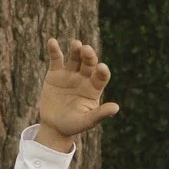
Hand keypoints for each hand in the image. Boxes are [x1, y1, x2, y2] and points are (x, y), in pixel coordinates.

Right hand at [32, 36, 117, 152]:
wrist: (54, 126)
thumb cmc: (73, 125)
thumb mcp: (86, 121)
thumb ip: (100, 114)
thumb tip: (116, 108)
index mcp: (94, 88)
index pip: (101, 76)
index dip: (102, 71)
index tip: (102, 68)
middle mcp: (84, 78)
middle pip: (89, 64)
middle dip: (89, 56)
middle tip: (87, 50)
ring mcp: (70, 74)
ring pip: (75, 58)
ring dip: (76, 50)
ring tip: (76, 44)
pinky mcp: (55, 73)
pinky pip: (56, 59)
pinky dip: (54, 50)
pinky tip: (52, 42)